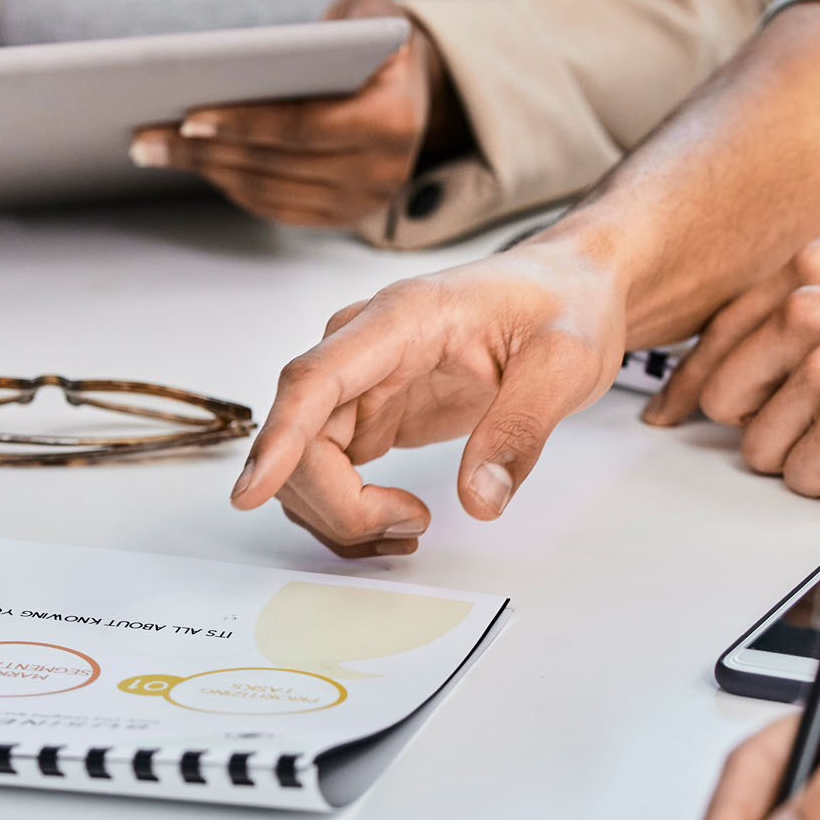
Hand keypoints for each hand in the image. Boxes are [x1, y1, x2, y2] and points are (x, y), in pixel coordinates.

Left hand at [129, 0, 462, 228]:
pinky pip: (272, 206)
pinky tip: (191, 164)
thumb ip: (324, 28)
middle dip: (204, 151)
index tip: (188, 117)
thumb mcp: (364, 13)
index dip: (244, 124)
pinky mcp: (340, 216)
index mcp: (394, 119)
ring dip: (205, 170)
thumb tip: (239, 59)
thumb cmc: (372, 40)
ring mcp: (363, 201)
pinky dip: (227, 183)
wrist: (409, 84)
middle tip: (145, 136)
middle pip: (276, 164)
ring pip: (267, 190)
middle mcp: (384, 171)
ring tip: (153, 148)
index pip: (305, 127)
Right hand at [229, 240, 625, 553]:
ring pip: (305, 462)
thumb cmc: (563, 307)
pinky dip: (350, 510)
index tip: (250, 494)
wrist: (569, 291)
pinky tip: (397, 522)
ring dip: (340, 513)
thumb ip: (520, 430)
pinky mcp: (368, 414)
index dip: (277, 440)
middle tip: (409, 527)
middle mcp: (362, 349)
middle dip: (336, 502)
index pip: (314, 380)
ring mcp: (359, 383)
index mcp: (400, 319)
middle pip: (301, 436)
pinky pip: (330, 472)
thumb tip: (480, 500)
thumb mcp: (564, 364)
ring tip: (411, 528)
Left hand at [642, 240, 819, 502]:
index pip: (715, 338)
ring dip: (809, 456)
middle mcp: (811, 311)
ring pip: (760, 448)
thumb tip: (741, 354)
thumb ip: (811, 309)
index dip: (691, 387)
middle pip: (725, 399)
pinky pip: (800, 480)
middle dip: (764, 424)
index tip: (670, 412)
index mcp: (813, 270)